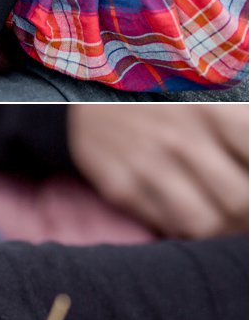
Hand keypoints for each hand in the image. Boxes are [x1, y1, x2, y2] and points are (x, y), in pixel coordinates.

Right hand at [68, 101, 248, 237]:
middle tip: (242, 210)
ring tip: (224, 221)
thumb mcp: (208, 94)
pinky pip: (165, 228)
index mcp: (211, 109)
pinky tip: (189, 213)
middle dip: (247, 215)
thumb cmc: (164, 93)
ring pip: (203, 225)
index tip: (250, 184)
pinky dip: (183, 229)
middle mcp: (180, 138)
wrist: (86, 88)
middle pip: (239, 201)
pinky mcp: (120, 187)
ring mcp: (147, 164)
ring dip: (221, 230)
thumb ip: (240, 128)